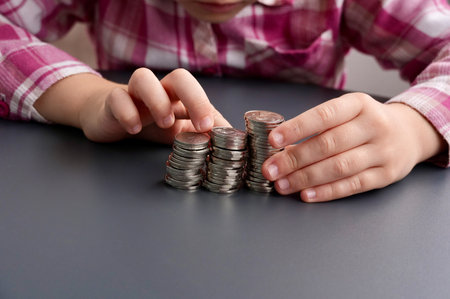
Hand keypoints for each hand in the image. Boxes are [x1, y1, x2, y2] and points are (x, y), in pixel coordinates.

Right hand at [79, 68, 228, 141]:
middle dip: (195, 98)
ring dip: (158, 100)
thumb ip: (201, 134)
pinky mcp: (111, 101)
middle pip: (179, 77)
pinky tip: (133, 129)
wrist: (107, 116)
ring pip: (144, 78)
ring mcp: (134, 93)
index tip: (216, 130)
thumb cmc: (147, 122)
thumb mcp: (177, 131)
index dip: (209, 109)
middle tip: (202, 125)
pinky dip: (126, 112)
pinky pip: (117, 98)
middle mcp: (158, 90)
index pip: (198, 93)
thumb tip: (231, 140)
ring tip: (165, 123)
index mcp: (176, 97)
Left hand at [262, 93, 444, 201]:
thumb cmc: (365, 123)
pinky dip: (327, 192)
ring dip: (306, 178)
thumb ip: (318, 129)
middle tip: (270, 170)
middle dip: (294, 159)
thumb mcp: (346, 114)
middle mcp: (373, 125)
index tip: (273, 140)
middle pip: (328, 144)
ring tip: (282, 185)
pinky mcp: (386, 174)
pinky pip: (353, 185)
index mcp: (358, 104)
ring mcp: (382, 151)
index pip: (324, 115)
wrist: (410, 133)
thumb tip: (282, 150)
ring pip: (339, 167)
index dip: (297, 128)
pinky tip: (306, 194)